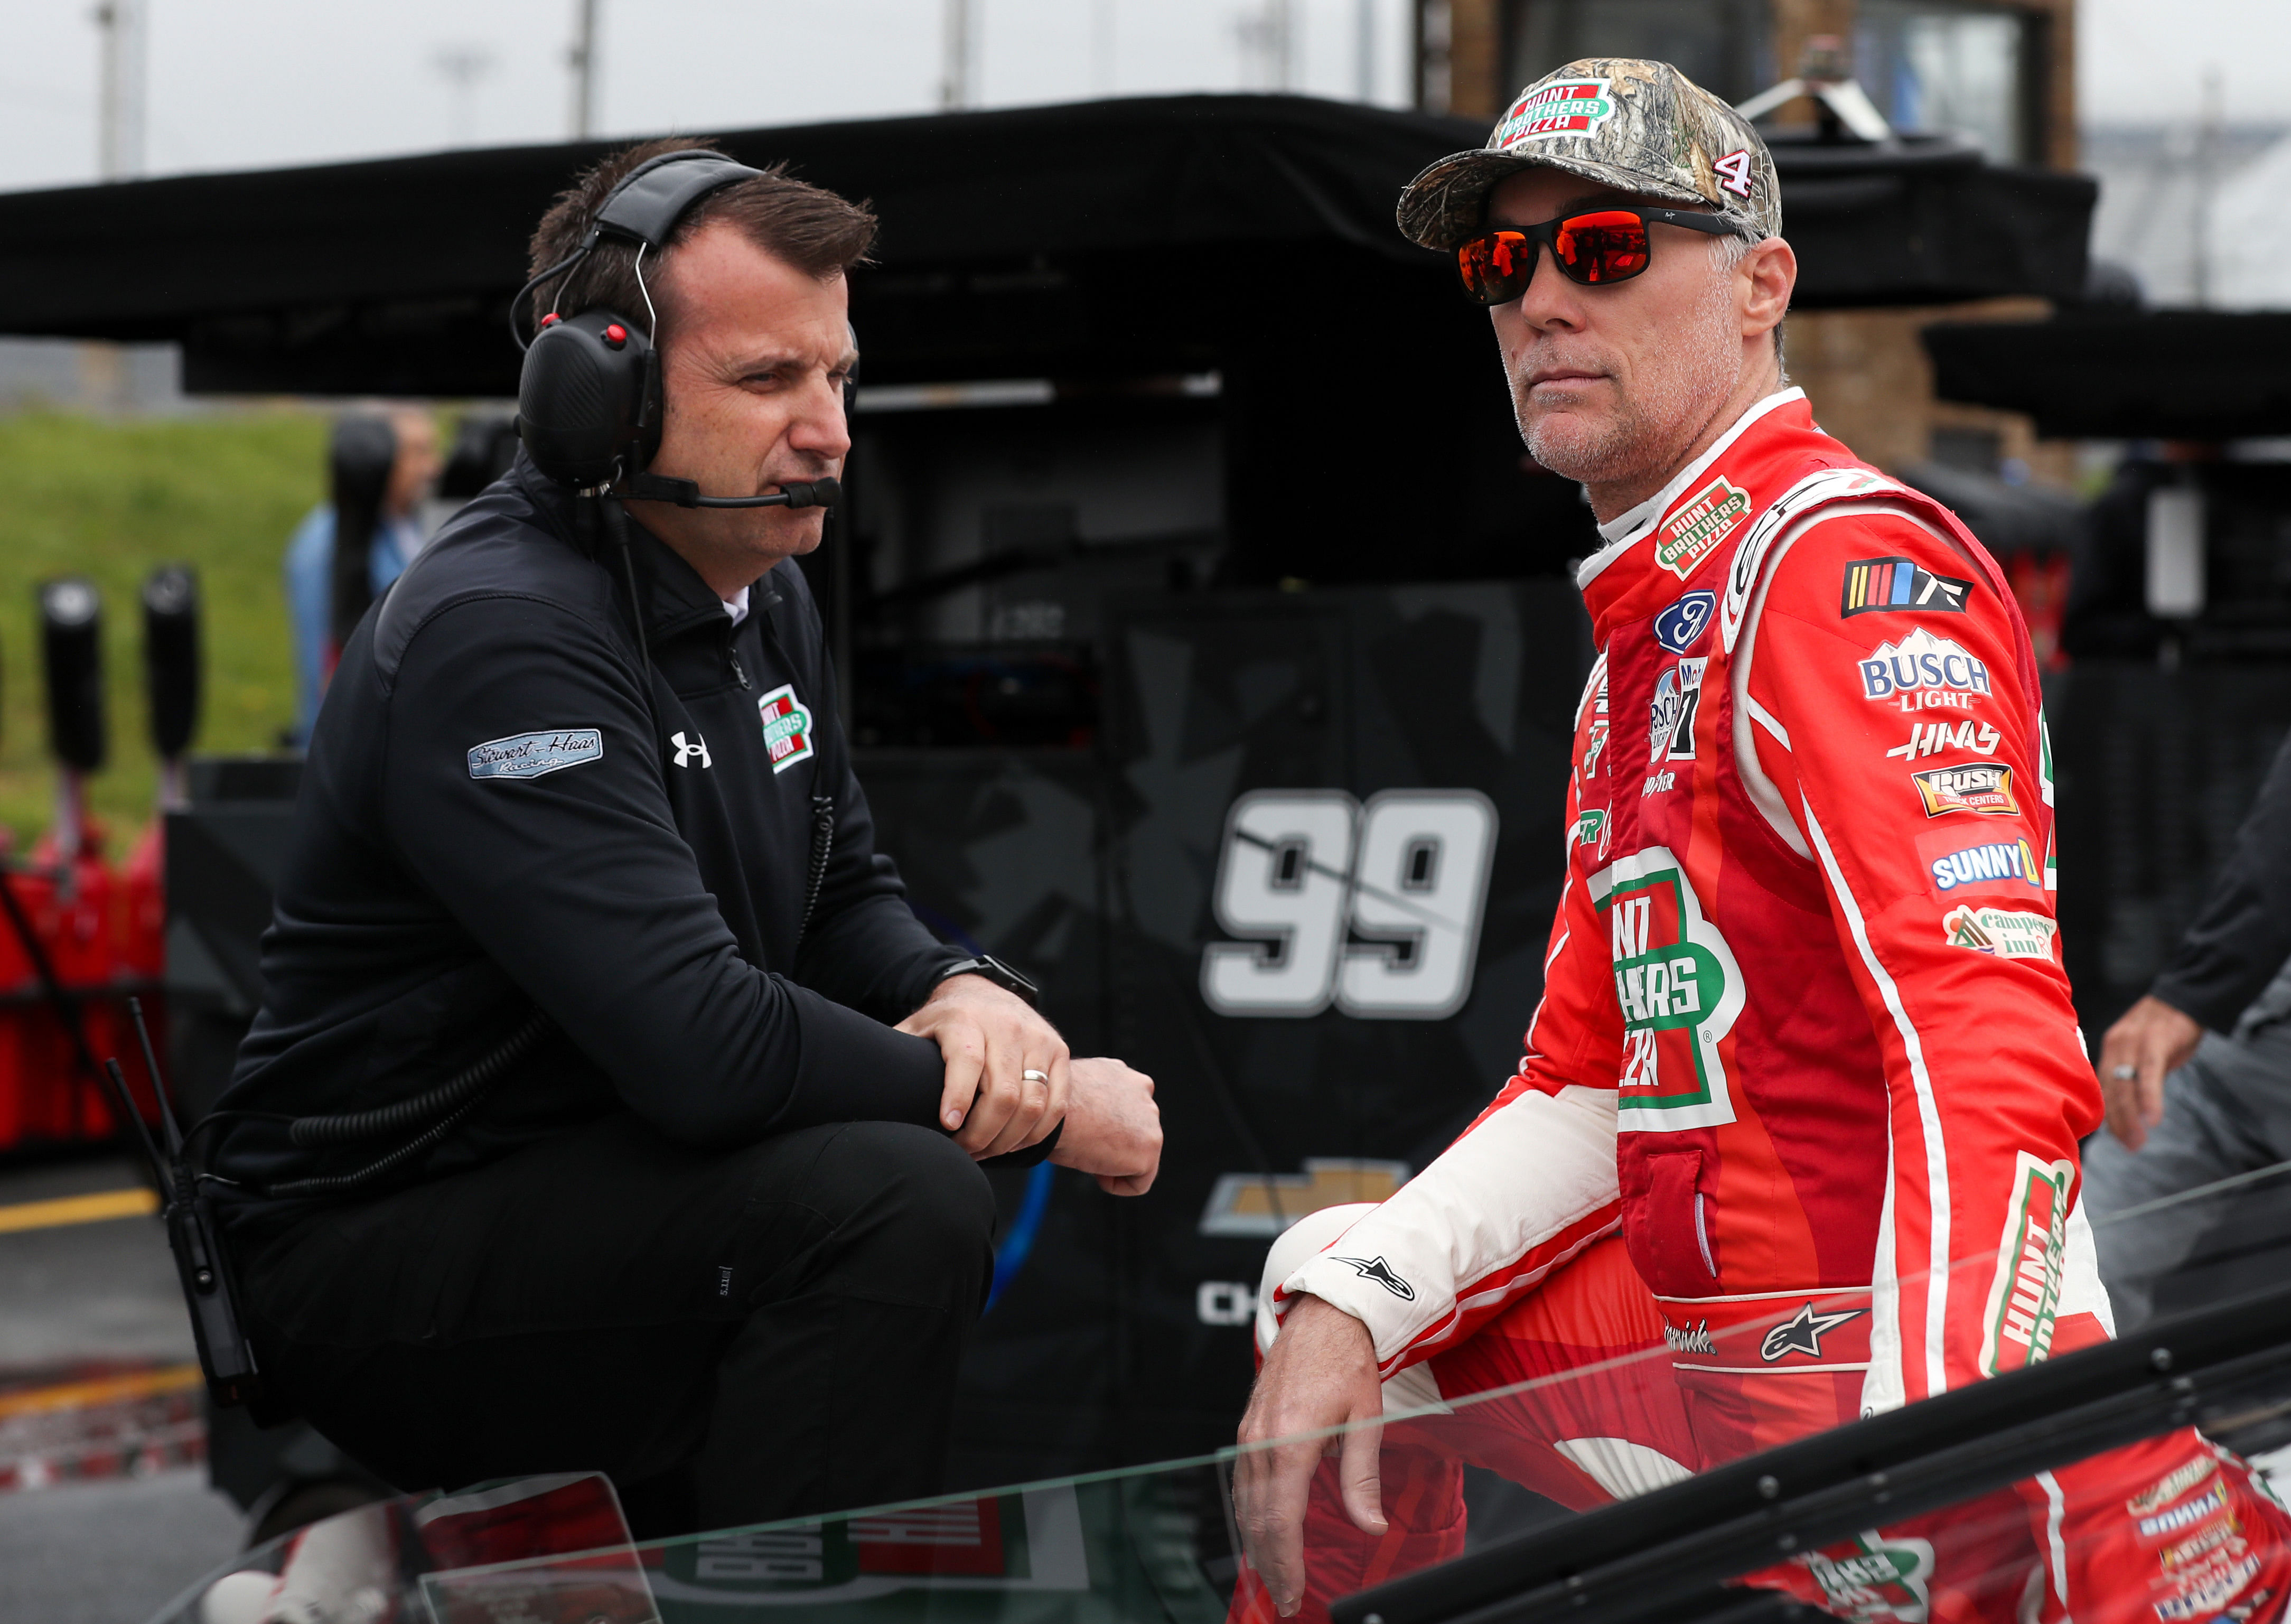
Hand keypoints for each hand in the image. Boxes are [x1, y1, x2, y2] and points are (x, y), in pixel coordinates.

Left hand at [897, 974, 1068, 1158]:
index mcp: (965, 1019)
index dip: (957, 1097)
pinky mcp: (1060, 1052)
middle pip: (1003, 1093)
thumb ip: (895, 1055)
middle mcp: (1007, 1026)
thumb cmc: (945, 1023)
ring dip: (1008, 1139)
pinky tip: (1012, 1142)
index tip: (947, 1126)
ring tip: (984, 1150)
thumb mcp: (916, 1029)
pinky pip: (1056, 1105)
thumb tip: (861, 1088)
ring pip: (1033, 1103)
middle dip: (981, 1134)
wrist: (985, 992)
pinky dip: (1035, 1133)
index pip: (967, 1060)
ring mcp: (1038, 1039)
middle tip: (963, 1151)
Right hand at [1047, 1057, 1160, 1194]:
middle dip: (1112, 1142)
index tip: (1083, 1130)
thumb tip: (1081, 1114)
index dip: (1103, 1125)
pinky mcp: (1150, 1147)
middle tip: (1083, 1143)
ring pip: (1138, 1154)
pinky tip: (1094, 1171)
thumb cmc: (1048, 1103)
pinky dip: (1116, 1183)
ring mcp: (1151, 1120)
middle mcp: (1143, 1090)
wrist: (1048, 1109)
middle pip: (1134, 1129)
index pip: (1125, 1105)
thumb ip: (1088, 1097)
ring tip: (1087, 1153)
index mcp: (1122, 1074)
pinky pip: (1139, 1181)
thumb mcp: (1069, 1090)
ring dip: (1114, 1160)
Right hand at [1233, 1297, 1386, 1616]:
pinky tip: (1259, 1528)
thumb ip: (1362, 1476)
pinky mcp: (1248, 1425)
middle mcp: (1261, 1438)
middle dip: (1269, 1562)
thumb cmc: (1347, 1359)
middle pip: (1257, 1517)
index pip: (1281, 1519)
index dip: (1285, 1562)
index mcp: (1290, 1440)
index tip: (1293, 1591)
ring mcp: (1249, 1431)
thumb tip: (1370, 1524)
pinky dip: (1248, 1512)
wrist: (1324, 1314)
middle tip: (1283, 1596)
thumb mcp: (1366, 1419)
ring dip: (1256, 1541)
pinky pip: (1242, 1479)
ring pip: (1244, 1501)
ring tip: (1271, 1573)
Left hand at [2097, 994, 2203, 1150]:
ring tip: (2138, 1141)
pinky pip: (2149, 1074)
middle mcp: (2114, 1046)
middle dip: (2118, 1122)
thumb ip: (2134, 1077)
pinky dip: (2149, 1098)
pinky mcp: (2155, 1041)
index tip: (2116, 1138)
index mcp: (2109, 1051)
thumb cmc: (2164, 1031)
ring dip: (2131, 1117)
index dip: (2107, 1115)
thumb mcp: (2142, 1054)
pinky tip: (2153, 1118)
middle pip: (2110, 1090)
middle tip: (2129, 1146)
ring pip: (2125, 1085)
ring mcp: (2132, 1043)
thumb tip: (2129, 1109)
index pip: (2102, 1088)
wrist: (2182, 999)